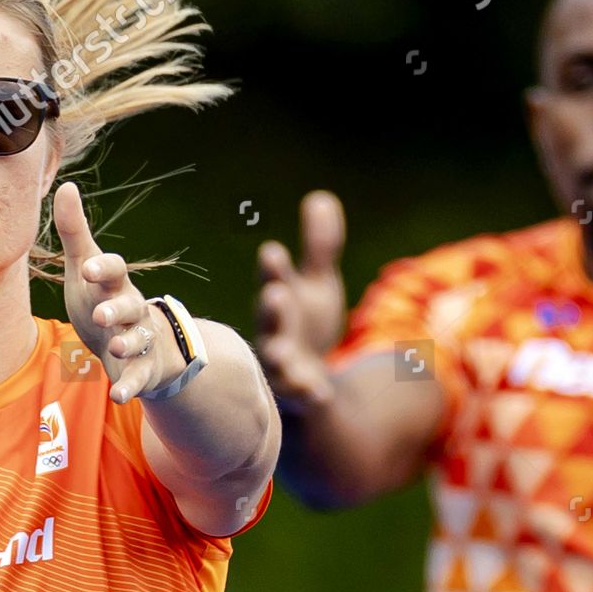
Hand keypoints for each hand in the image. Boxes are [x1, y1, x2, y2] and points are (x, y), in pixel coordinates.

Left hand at [53, 181, 183, 403]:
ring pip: (138, 338)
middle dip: (116, 309)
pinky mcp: (141, 368)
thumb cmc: (103, 299)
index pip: (114, 269)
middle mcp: (131, 309)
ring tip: (114, 346)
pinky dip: (131, 386)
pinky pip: (139, 377)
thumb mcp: (85, 268)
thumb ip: (75, 232)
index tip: (87, 268)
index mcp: (114, 283)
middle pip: (129, 304)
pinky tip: (119, 395)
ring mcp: (139, 339)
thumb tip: (66, 185)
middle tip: (100, 314)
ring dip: (127, 342)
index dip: (103, 268)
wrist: (132, 343)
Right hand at [255, 190, 346, 407]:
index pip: (275, 279)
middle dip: (272, 307)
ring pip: (276, 359)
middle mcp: (274, 330)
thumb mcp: (319, 284)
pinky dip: (307, 392)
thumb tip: (322, 197)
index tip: (273, 252)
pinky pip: (300, 394)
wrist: (306, 379)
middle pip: (270, 318)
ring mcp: (283, 364)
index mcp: (281, 298)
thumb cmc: (306, 324)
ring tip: (285, 350)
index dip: (274, 268)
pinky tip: (319, 392)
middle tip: (275, 294)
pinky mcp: (298, 392)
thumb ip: (320, 247)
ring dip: (279, 353)